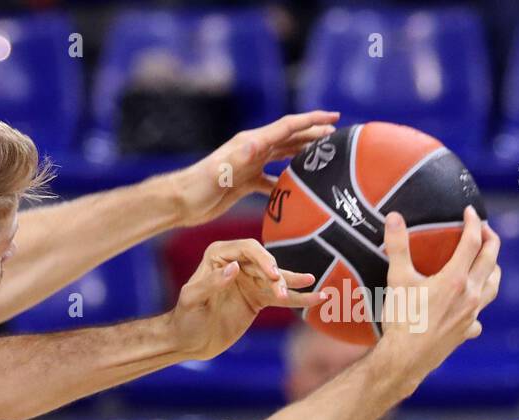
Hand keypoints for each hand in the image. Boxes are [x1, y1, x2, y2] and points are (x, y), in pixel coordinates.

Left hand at [169, 111, 339, 226]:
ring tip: (323, 157)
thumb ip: (240, 157)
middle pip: (289, 139)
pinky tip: (297, 189)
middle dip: (313, 135)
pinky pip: (271, 180)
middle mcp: (252, 150)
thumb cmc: (199, 185)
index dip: (312, 120)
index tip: (334, 118)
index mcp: (251, 142)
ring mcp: (249, 167)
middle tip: (337, 137)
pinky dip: (285, 182)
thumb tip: (259, 143)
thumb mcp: (221, 170)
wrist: (181, 202)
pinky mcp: (244, 183)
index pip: (288, 126)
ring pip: (282, 157)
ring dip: (302, 155)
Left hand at [172, 239, 324, 359]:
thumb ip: (211, 283)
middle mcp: (237, 263)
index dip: (262, 259)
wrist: (189, 342)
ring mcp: (251, 280)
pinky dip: (300, 298)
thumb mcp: (192, 300)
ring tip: (313, 283)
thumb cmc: (185, 318)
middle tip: (281, 291)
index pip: (247, 249)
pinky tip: (319, 298)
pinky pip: (283, 297)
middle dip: (276, 276)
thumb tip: (235, 267)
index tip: (272, 275)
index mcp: (219, 255)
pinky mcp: (260, 298)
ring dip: (293, 283)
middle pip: (265, 263)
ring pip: (277, 279)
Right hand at [378, 207, 500, 390]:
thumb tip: (393, 218)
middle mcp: (470, 294)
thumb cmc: (401, 320)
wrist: (405, 359)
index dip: (473, 223)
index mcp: (455, 279)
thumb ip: (398, 247)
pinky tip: (470, 310)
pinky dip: (478, 307)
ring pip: (493, 286)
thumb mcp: (397, 280)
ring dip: (493, 269)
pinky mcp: (466, 331)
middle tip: (484, 229)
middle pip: (490, 260)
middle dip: (490, 240)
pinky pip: (479, 316)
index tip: (470, 212)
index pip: (472, 243)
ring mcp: (471, 313)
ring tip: (487, 262)